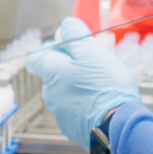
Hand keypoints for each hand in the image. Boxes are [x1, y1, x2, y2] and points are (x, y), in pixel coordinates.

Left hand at [26, 17, 140, 145]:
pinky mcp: (72, 127)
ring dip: (78, 85)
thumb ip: (74, 34)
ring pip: (65, 92)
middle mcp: (50, 94)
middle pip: (53, 74)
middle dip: (69, 66)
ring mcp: (60, 113)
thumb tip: (65, 26)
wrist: (117, 124)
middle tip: (92, 64)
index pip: (35, 58)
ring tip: (100, 84)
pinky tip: (102, 101)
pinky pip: (75, 109)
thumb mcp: (91, 50)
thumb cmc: (105, 86)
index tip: (67, 48)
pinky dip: (85, 103)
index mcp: (51, 73)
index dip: (50, 49)